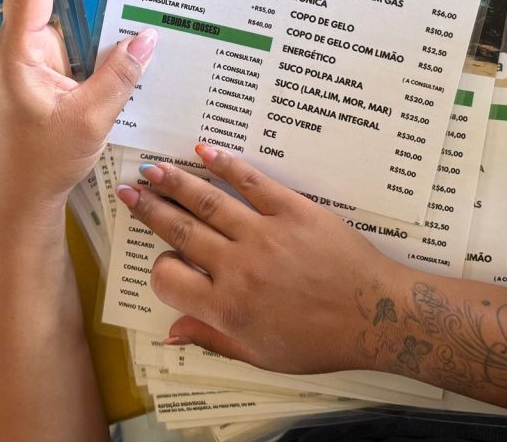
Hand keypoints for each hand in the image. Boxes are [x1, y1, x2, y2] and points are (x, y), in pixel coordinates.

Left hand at [0, 0, 157, 206]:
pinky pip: (63, 33)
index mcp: (19, 53)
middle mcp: (19, 48)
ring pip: (48, 8)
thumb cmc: (47, 160)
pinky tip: (109, 11)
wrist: (26, 194)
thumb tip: (148, 37)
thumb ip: (119, 76)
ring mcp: (30, 59)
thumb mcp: (91, 119)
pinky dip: (82, 17)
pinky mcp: (43, 72)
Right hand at [115, 145, 390, 373]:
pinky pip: (253, 182)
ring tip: (153, 168)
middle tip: (129, 188)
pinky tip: (205, 152)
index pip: (169, 279)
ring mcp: (266, 235)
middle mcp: (239, 267)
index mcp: (228, 307)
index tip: (165, 262)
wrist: (377, 316)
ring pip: (208, 202)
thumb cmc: (321, 342)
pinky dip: (226, 165)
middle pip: (181, 231)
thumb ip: (213, 338)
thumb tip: (171, 332)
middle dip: (150, 209)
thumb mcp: (262, 355)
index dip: (160, 270)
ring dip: (176, 183)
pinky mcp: (294, 211)